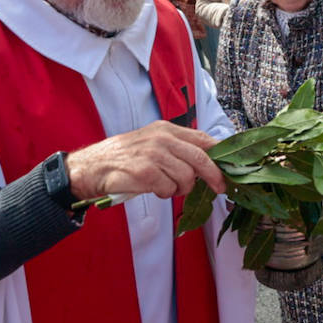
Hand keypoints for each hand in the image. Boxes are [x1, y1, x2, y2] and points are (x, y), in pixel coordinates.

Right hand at [66, 121, 224, 200]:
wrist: (91, 167)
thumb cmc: (124, 159)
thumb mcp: (152, 144)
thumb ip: (177, 149)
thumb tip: (208, 162)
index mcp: (166, 129)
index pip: (203, 138)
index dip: (220, 154)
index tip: (231, 168)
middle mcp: (161, 138)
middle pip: (200, 157)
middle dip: (214, 175)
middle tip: (220, 188)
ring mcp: (152, 154)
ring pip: (186, 177)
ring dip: (180, 188)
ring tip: (166, 187)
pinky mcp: (144, 171)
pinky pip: (167, 188)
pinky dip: (164, 193)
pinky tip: (152, 189)